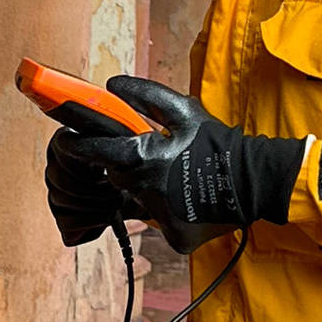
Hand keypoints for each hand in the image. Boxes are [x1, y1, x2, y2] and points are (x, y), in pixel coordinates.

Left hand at [57, 76, 305, 254]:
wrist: (253, 181)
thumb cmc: (216, 141)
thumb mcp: (183, 109)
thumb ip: (145, 95)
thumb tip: (112, 84)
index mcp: (143, 157)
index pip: (97, 152)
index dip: (80, 145)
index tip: (67, 140)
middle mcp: (144, 190)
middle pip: (119, 177)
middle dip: (127, 166)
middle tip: (152, 156)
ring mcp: (159, 217)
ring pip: (141, 199)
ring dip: (150, 187)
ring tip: (177, 175)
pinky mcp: (174, 236)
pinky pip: (162, 221)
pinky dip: (170, 209)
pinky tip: (189, 197)